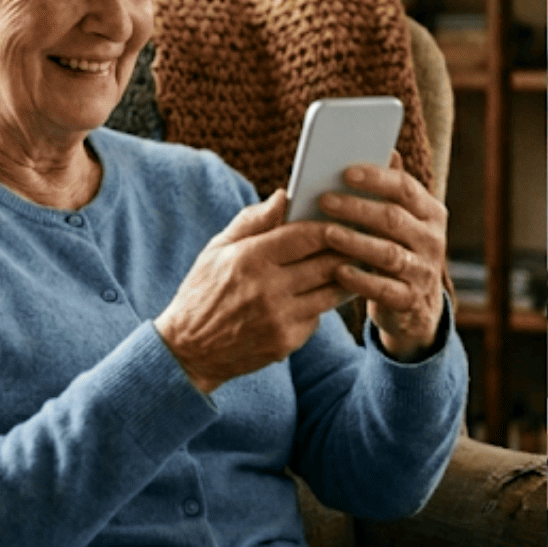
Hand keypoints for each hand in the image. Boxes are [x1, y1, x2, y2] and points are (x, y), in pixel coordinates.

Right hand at [155, 190, 344, 393]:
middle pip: (327, 262)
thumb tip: (284, 196)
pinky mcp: (286, 342)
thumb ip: (253, 221)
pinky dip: (322, 304)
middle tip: (360, 239)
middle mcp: (267, 289)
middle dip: (347, 248)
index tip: (343, 218)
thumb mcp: (217, 249)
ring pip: (331, 291)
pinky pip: (318, 316)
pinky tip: (322, 293)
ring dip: (345, 276)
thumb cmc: (203, 291)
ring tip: (351, 263)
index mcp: (249, 259)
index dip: (331, 225)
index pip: (306, 235)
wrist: (187, 350)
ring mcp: (279, 319)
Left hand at [316, 152, 448, 360]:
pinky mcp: (411, 299)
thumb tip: (387, 151)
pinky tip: (337, 271)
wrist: (415, 306)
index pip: (405, 188)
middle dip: (357, 208)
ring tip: (326, 233)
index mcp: (431, 212)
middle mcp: (433, 239)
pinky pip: (384, 288)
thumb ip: (391, 190)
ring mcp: (424, 271)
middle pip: (393, 218)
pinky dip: (360, 280)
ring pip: (388, 253)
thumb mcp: (401, 219)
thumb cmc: (397, 249)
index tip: (345, 172)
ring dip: (355, 241)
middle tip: (324, 200)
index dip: (376, 178)